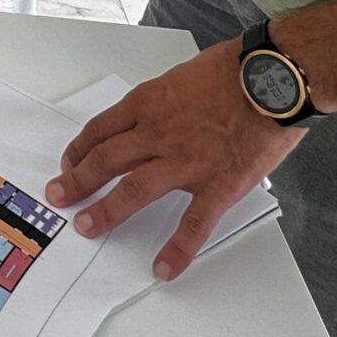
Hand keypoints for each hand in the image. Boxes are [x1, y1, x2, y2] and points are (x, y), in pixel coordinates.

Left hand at [44, 40, 303, 280]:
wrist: (275, 79)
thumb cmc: (238, 69)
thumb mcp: (186, 76)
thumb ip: (169, 101)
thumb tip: (164, 115)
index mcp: (149, 103)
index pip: (100, 130)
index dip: (80, 149)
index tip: (70, 162)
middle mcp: (158, 133)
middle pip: (105, 160)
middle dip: (78, 180)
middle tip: (61, 195)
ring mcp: (186, 161)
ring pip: (133, 190)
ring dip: (106, 211)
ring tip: (87, 227)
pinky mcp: (218, 185)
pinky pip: (193, 224)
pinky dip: (177, 249)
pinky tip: (163, 267)